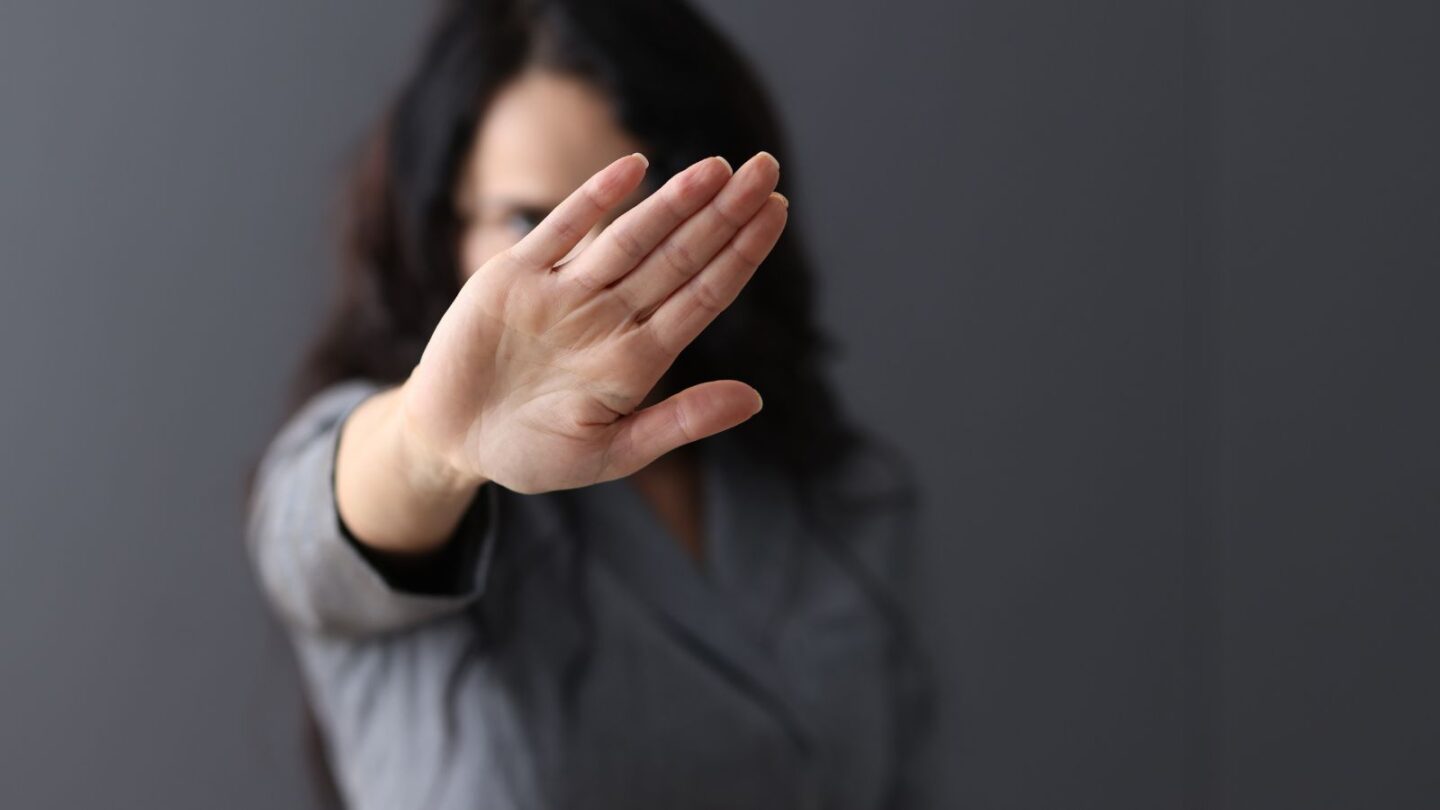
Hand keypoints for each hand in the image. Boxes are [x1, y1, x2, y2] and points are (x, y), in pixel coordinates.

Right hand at [399, 151, 787, 494]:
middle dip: (724, 214)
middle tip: (768, 169)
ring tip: (718, 166)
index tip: (776, 213)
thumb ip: (680, 422)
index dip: (740, 254)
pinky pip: (561, 231)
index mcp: (638, 358)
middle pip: (679, 257)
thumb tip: (755, 400)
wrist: (452, 442)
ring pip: (630, 238)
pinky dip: (596, 199)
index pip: (704, 295)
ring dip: (674, 201)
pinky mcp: (514, 278)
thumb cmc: (533, 453)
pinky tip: (634, 168)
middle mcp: (609, 317)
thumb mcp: (612, 453)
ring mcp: (564, 294)